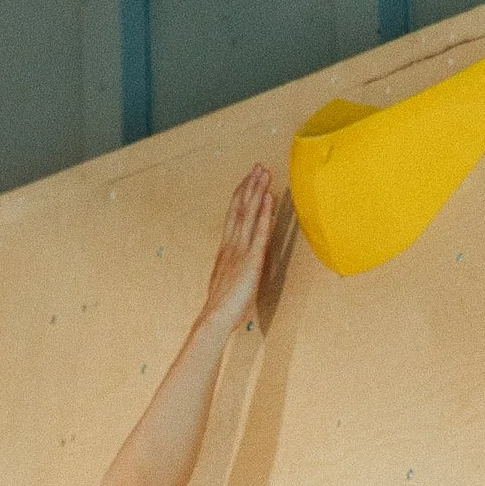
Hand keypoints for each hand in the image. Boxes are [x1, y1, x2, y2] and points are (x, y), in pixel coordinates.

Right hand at [199, 164, 278, 333]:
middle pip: (240, 209)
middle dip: (249, 186)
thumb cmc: (222, 309)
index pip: (233, 216)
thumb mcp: (227, 283)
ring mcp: (241, 251)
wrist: (215, 318)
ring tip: (265, 173)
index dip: (240, 196)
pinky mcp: (252, 260)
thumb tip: (240, 267)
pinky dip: (264, 214)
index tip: (247, 180)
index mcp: (225, 250)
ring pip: (249, 214)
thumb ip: (234, 270)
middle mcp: (231, 245)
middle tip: (258, 167)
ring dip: (258, 192)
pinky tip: (269, 198)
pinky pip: (259, 232)